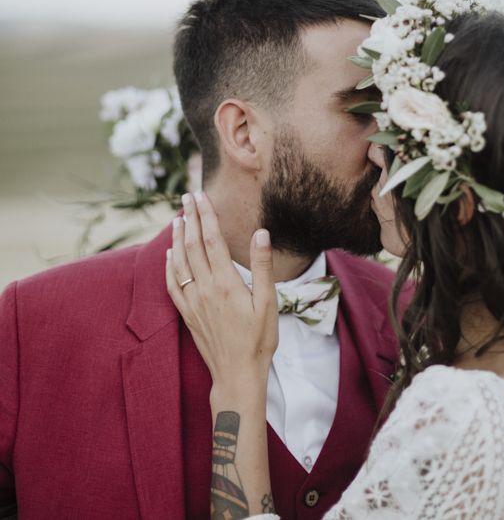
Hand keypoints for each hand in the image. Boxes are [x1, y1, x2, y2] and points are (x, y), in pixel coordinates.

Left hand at [165, 192, 278, 385]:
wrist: (237, 374)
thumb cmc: (259, 340)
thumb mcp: (269, 302)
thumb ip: (262, 266)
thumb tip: (261, 233)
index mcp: (226, 282)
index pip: (212, 239)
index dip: (206, 215)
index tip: (201, 195)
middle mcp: (204, 288)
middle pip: (192, 245)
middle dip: (189, 218)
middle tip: (186, 197)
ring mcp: (192, 301)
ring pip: (179, 261)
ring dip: (177, 237)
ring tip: (177, 218)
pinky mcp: (187, 313)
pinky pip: (172, 284)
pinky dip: (169, 265)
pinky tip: (169, 254)